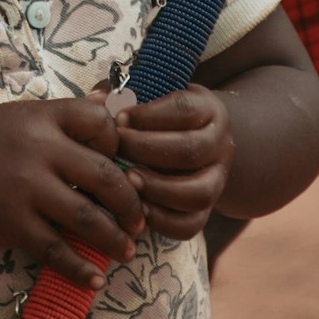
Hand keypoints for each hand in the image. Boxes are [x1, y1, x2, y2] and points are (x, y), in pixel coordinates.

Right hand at [0, 97, 145, 287]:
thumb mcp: (18, 115)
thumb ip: (61, 115)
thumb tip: (108, 105)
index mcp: (41, 117)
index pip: (100, 122)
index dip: (120, 144)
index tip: (126, 165)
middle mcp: (38, 148)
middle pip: (105, 175)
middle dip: (131, 203)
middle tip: (139, 219)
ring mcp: (25, 187)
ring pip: (88, 217)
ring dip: (114, 238)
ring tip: (127, 250)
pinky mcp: (12, 223)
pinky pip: (56, 250)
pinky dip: (80, 268)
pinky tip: (95, 278)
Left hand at [115, 85, 234, 240]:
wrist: (196, 139)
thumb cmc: (162, 114)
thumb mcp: (152, 95)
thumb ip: (124, 94)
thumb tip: (97, 100)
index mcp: (207, 109)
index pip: (184, 110)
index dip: (149, 115)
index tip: (119, 118)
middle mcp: (220, 145)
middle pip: (189, 150)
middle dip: (146, 150)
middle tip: (116, 149)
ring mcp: (217, 180)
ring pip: (198, 193)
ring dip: (157, 188)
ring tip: (127, 180)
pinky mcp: (208, 210)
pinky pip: (191, 224)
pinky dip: (163, 220)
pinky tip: (137, 209)